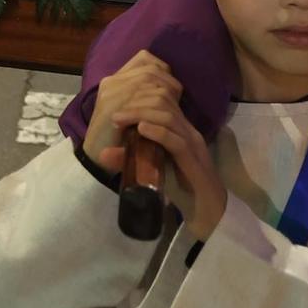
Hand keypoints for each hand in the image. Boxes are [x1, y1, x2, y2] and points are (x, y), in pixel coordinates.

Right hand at [83, 50, 179, 162]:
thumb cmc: (116, 136)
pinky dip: (160, 102)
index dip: (162, 69)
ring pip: (149, 78)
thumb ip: (142, 96)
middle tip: (177, 98)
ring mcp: (111, 91)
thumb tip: (167, 87)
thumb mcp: (131, 111)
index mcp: (114, 80)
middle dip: (169, 81)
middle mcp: (111, 81)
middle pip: (150, 68)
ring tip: (173, 107)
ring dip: (166, 91)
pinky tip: (166, 113)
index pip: (143, 58)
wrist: (96, 156)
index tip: (170, 87)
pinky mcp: (114, 105)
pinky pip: (144, 95)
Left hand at [113, 93, 227, 238]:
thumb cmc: (179, 188)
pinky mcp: (194, 160)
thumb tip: (102, 153)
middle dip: (136, 103)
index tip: (116, 107)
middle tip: (115, 114)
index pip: (162, 99)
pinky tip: (141, 129)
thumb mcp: (150, 168)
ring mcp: (193, 143)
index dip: (138, 97)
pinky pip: (176, 141)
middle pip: (164, 102)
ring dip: (140, 114)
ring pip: (168, 117)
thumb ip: (131, 158)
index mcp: (180, 128)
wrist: (205, 209)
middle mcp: (188, 131)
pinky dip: (157, 132)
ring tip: (119, 120)